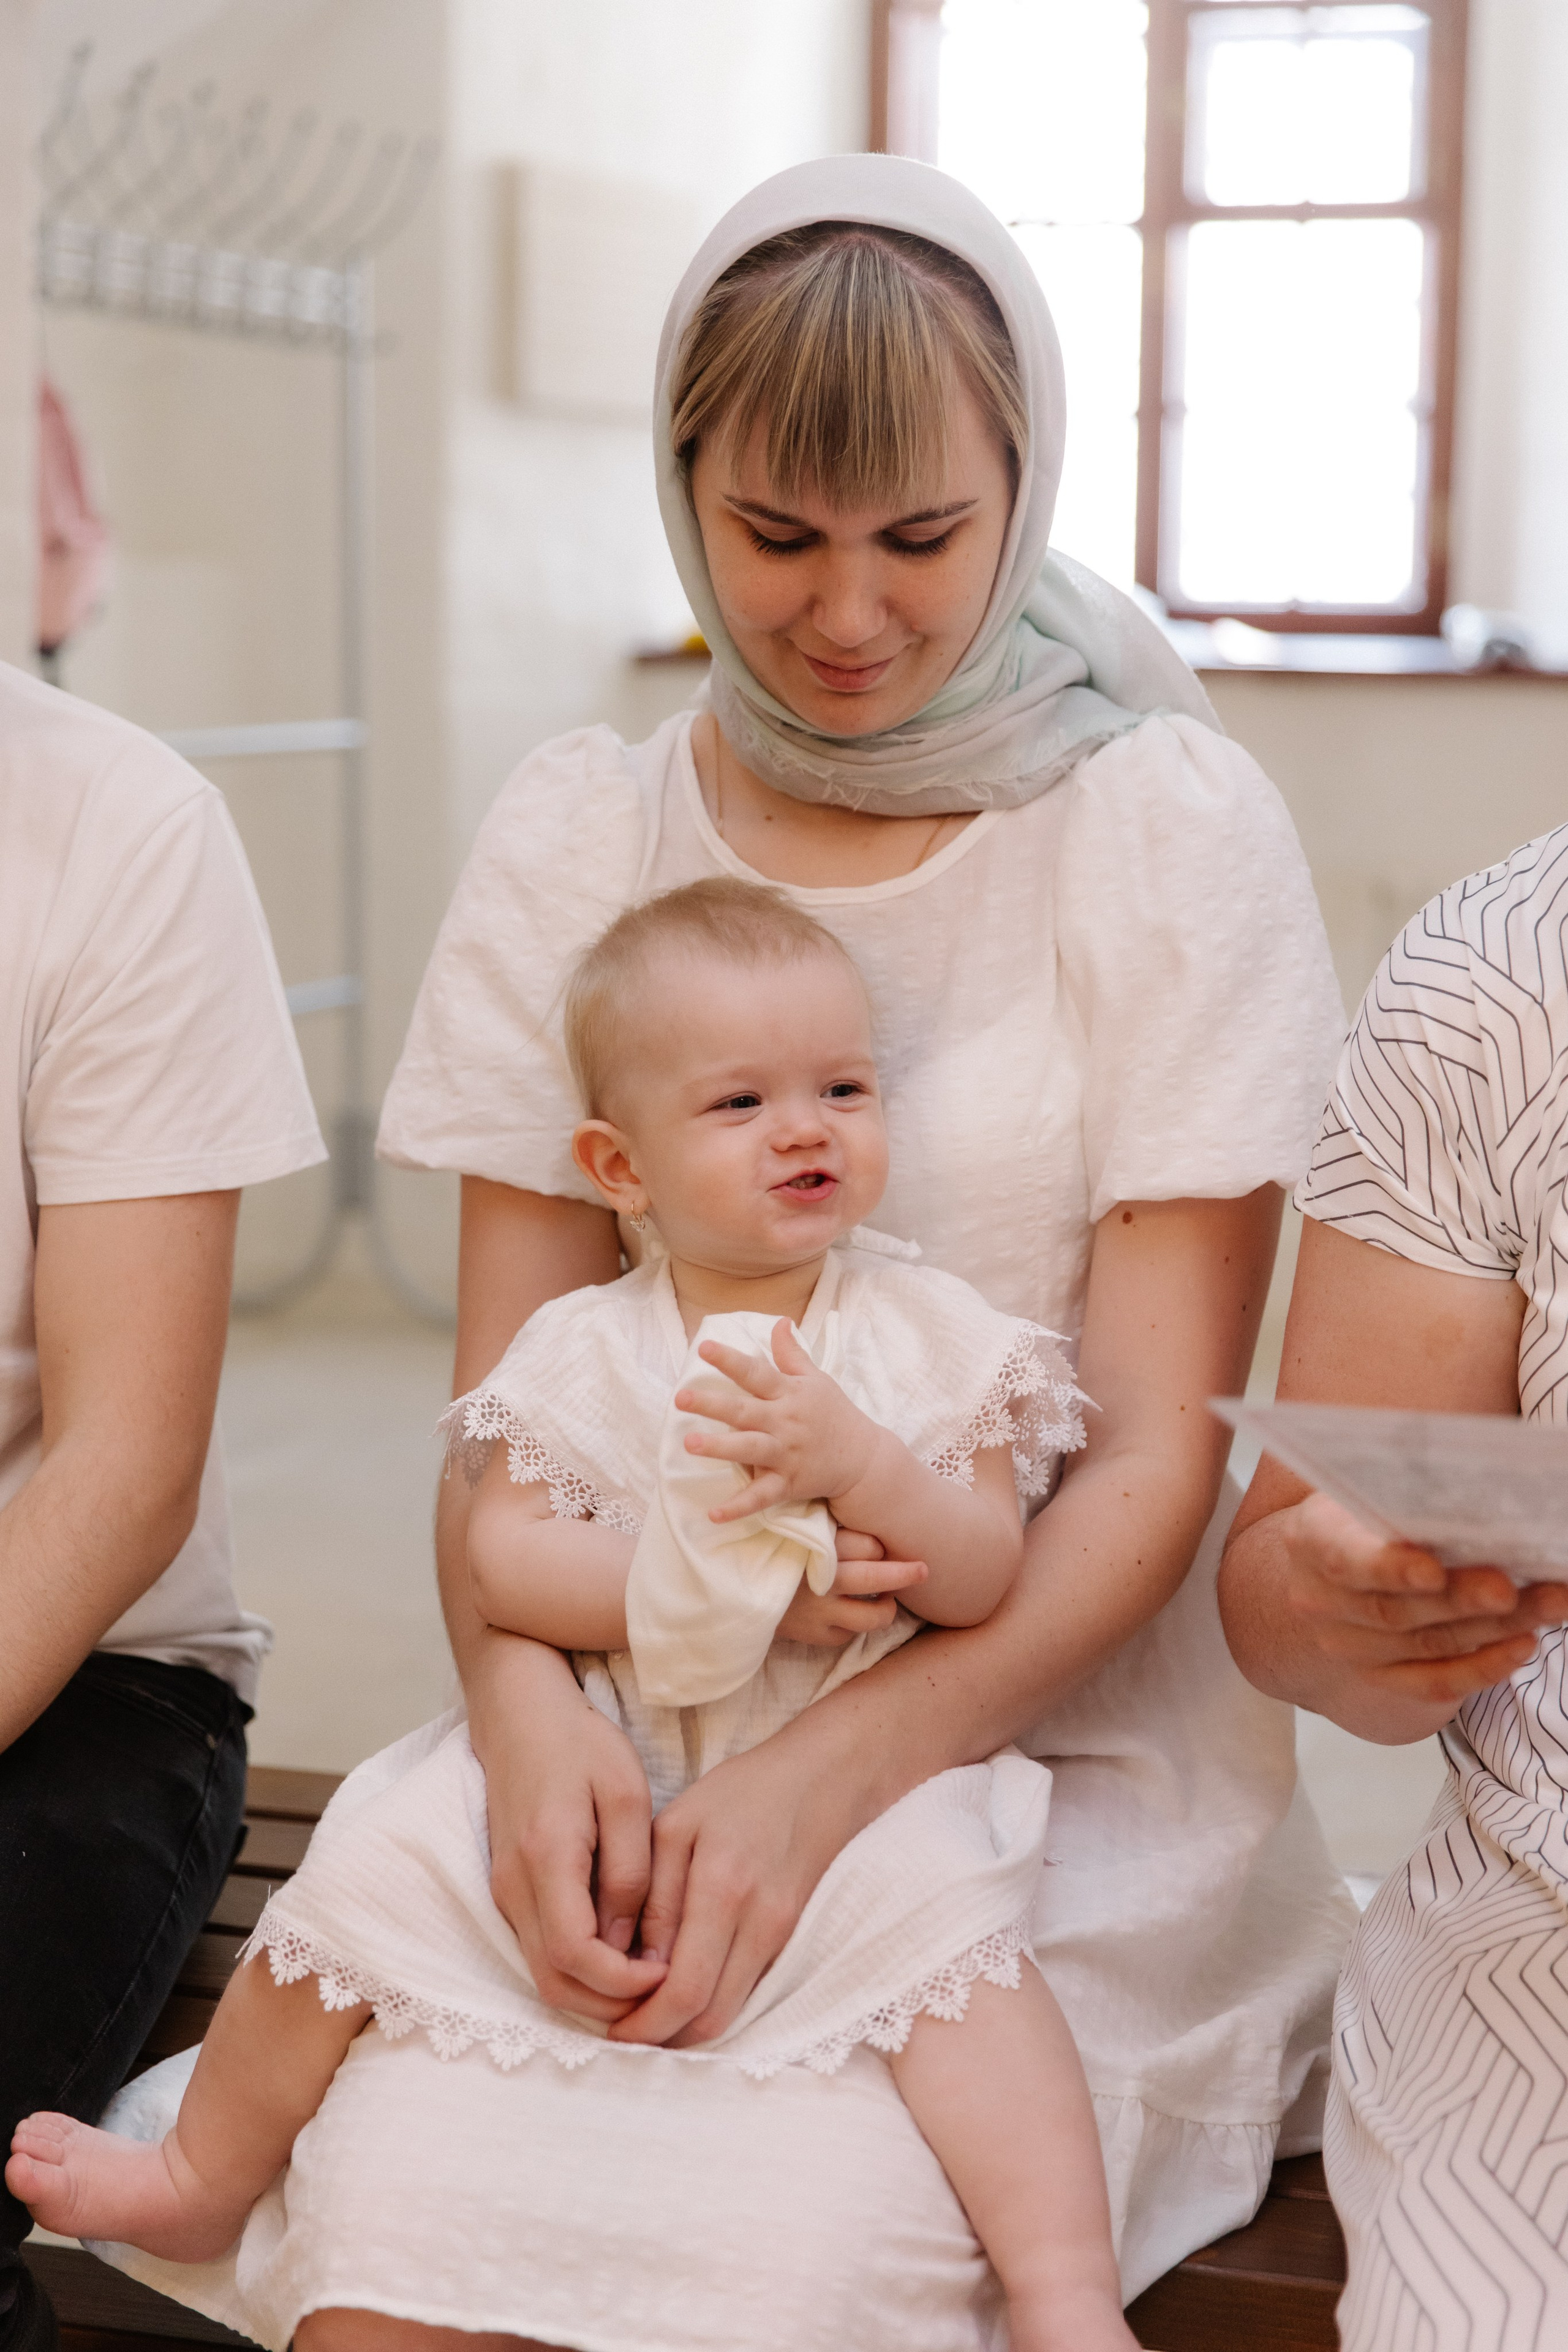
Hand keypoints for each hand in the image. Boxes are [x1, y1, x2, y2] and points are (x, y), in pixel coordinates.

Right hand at [476, 1636, 669, 2020]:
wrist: (520, 1714)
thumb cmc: (580, 1744)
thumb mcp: (626, 1795)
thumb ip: (630, 1872)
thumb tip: (632, 1944)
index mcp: (546, 1858)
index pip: (576, 1955)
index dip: (623, 1982)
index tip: (668, 1975)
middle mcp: (513, 1886)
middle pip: (553, 1983)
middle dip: (610, 2006)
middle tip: (664, 1998)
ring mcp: (504, 1892)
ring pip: (543, 1975)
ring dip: (594, 1994)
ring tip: (650, 1983)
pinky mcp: (507, 1891)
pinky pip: (539, 1952)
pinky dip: (578, 1972)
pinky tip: (621, 1958)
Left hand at [605, 1722, 863, 2047]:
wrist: (821, 1780)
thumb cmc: (740, 1793)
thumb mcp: (677, 1826)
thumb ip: (656, 1898)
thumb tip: (637, 1966)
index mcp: (722, 1889)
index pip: (684, 1989)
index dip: (646, 2024)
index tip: (613, 2030)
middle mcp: (760, 1922)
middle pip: (711, 2017)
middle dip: (663, 2038)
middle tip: (625, 2034)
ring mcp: (783, 1935)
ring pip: (733, 2013)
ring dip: (688, 2028)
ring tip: (649, 2017)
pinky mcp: (793, 1939)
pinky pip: (751, 1993)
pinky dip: (715, 2005)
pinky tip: (686, 1993)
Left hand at [676, 1319, 885, 1520]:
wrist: (864, 1459)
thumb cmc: (834, 1414)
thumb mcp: (817, 1379)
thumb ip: (792, 1353)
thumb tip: (779, 1321)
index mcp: (789, 1393)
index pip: (756, 1372)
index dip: (730, 1360)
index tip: (703, 1347)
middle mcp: (785, 1422)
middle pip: (745, 1411)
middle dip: (713, 1404)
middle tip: (680, 1397)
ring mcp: (787, 1454)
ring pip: (749, 1450)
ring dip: (720, 1448)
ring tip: (688, 1444)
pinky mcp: (789, 1483)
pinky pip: (762, 1497)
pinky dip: (739, 1507)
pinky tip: (714, 1514)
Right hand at [776, 1527, 928, 1643]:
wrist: (736, 1586)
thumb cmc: (772, 1548)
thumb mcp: (796, 1527)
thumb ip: (828, 1522)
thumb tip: (869, 1514)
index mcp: (819, 1547)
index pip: (868, 1546)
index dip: (877, 1546)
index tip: (878, 1547)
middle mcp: (823, 1579)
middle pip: (877, 1578)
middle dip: (905, 1574)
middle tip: (924, 1570)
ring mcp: (821, 1611)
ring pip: (874, 1616)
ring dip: (887, 1608)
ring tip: (888, 1600)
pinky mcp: (816, 1635)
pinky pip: (852, 1634)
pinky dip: (855, 1623)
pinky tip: (850, 1612)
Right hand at [1276, 1491, 1567, 1724]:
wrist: (1327, 1567)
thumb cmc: (1360, 1516)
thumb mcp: (1363, 1487)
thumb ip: (1397, 1491)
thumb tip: (1463, 1475)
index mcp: (1311, 1540)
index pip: (1345, 1560)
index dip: (1389, 1569)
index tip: (1433, 1571)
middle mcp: (1321, 1601)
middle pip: (1396, 1609)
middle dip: (1462, 1600)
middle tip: (1511, 1587)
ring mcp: (1349, 1646)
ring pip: (1426, 1645)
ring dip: (1493, 1628)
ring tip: (1549, 1603)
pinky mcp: (1381, 1676)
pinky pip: (1433, 1683)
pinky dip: (1481, 1668)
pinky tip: (1522, 1645)